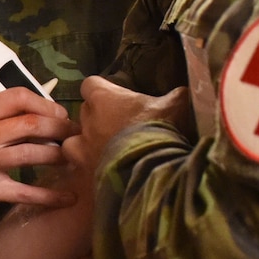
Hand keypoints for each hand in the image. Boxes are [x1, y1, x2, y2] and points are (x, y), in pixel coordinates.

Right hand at [0, 88, 77, 223]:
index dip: (46, 103)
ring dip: (61, 156)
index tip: (59, 114)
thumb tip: (40, 114)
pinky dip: (51, 195)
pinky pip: (26, 192)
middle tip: (76, 137)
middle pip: (33, 124)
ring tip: (74, 160)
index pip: (18, 97)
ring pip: (34, 154)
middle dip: (62, 128)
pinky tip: (68, 198)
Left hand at [71, 77, 190, 177]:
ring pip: (73, 142)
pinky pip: (79, 169)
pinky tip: (102, 173)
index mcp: (104, 98)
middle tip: (115, 127)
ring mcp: (82, 149)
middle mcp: (88, 121)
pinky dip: (86, 169)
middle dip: (96, 118)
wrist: (154, 170)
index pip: (90, 85)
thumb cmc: (163, 129)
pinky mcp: (84, 173)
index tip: (112, 97)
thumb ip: (176, 96)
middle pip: (83, 113)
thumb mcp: (177, 105)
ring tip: (102, 152)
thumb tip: (185, 93)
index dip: (100, 91)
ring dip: (84, 145)